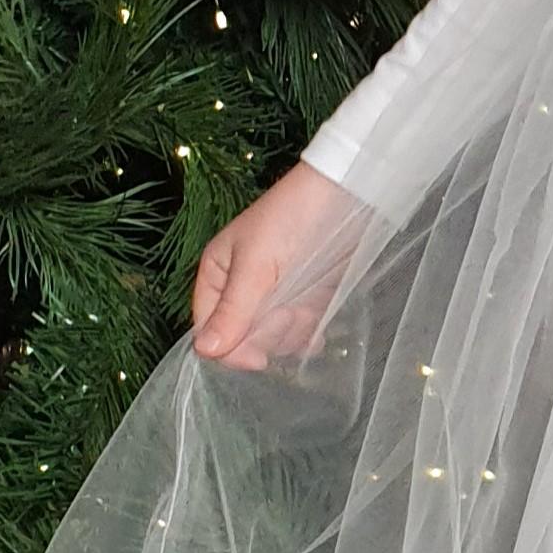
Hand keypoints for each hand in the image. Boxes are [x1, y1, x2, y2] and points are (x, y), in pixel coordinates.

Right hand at [191, 160, 369, 369]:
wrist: (348, 196)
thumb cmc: (293, 218)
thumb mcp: (257, 265)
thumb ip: (233, 310)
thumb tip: (203, 351)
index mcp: (217, 274)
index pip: (209, 329)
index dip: (230, 349)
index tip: (257, 357)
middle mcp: (241, 289)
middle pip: (241, 339)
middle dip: (267, 334)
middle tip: (288, 313)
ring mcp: (275, 296)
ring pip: (272, 340)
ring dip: (291, 332)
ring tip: (306, 307)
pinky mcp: (305, 300)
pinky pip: (299, 334)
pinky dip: (309, 334)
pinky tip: (319, 327)